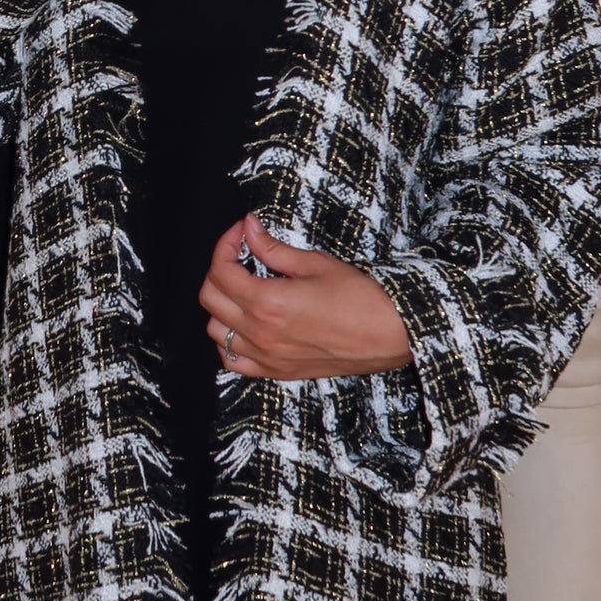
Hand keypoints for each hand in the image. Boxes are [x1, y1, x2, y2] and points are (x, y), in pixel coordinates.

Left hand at [198, 214, 414, 382]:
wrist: (390, 334)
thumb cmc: (360, 298)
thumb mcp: (316, 264)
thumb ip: (275, 249)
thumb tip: (250, 229)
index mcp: (267, 302)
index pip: (221, 270)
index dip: (225, 244)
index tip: (240, 232)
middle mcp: (260, 332)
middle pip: (210, 298)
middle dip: (218, 270)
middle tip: (239, 256)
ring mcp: (266, 356)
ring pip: (215, 331)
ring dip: (221, 305)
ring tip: (242, 289)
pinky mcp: (277, 371)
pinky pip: (233, 362)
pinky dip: (229, 343)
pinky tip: (244, 326)